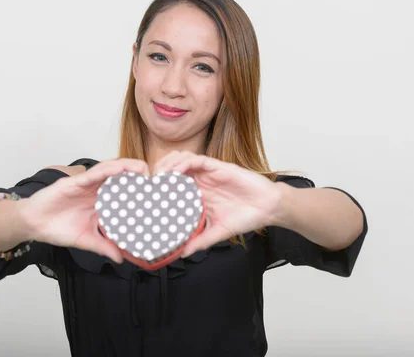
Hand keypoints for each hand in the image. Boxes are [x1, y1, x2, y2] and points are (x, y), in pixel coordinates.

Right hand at [18, 158, 149, 263]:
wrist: (33, 225)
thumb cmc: (59, 229)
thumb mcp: (86, 240)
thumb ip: (104, 246)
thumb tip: (121, 259)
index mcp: (102, 202)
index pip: (125, 193)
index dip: (141, 192)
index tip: (158, 195)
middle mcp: (98, 190)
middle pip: (122, 179)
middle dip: (139, 176)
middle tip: (157, 179)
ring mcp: (88, 184)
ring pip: (111, 171)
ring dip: (128, 167)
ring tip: (143, 169)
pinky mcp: (76, 181)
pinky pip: (95, 173)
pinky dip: (108, 169)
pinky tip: (120, 168)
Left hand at [153, 151, 282, 256]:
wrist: (268, 208)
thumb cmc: (246, 217)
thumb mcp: (218, 232)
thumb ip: (200, 240)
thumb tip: (182, 254)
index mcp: (198, 194)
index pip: (173, 185)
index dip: (159, 187)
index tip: (146, 195)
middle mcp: (200, 181)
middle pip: (173, 168)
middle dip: (158, 172)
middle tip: (148, 183)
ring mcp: (208, 172)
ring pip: (181, 159)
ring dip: (167, 164)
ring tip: (158, 176)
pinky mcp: (218, 166)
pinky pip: (196, 159)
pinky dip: (183, 162)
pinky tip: (175, 171)